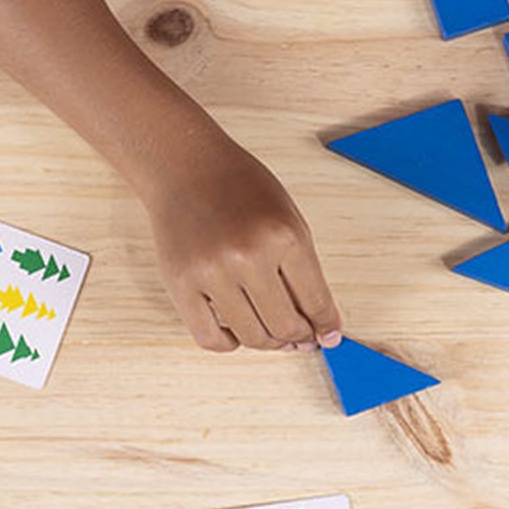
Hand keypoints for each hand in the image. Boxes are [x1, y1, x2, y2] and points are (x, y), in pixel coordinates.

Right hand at [144, 124, 341, 352]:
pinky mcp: (180, 284)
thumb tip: (317, 324)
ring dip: (268, 342)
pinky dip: (229, 343)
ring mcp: (211, 272)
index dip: (326, 326)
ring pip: (251, 337)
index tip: (327, 336)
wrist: (185, 165)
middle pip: (285, 326)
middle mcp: (248, 256)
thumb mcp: (288, 219)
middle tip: (300, 336)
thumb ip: (303, 271)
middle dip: (299, 337)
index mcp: (284, 236)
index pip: (316, 302)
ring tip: (271, 332)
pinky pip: (209, 338)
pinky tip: (237, 331)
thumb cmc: (240, 188)